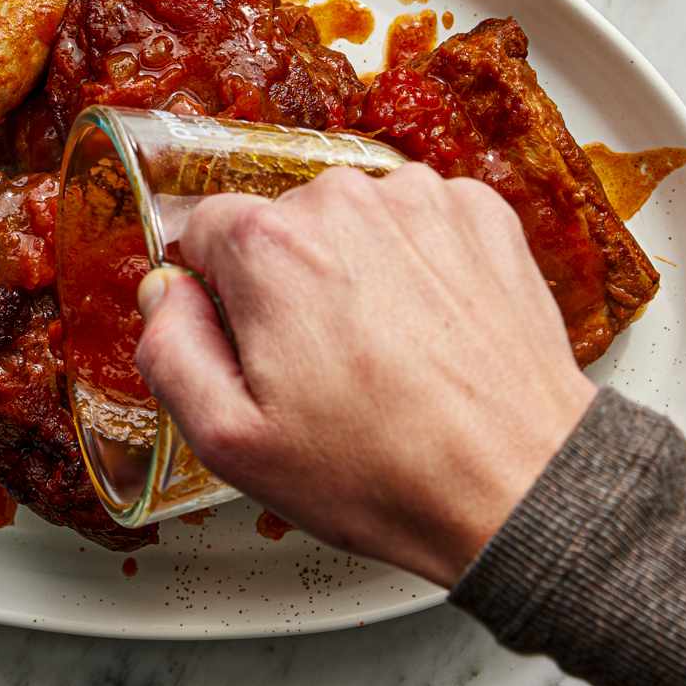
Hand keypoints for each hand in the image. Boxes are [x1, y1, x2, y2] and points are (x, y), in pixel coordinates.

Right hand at [134, 162, 595, 586]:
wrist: (521, 486)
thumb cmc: (381, 471)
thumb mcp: (231, 441)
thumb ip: (167, 351)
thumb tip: (164, 293)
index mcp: (268, 245)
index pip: (204, 230)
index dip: (218, 294)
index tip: (251, 346)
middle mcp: (342, 199)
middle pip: (280, 224)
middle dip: (287, 282)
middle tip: (322, 365)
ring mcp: (420, 199)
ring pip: (351, 220)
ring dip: (354, 268)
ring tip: (385, 351)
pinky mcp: (481, 213)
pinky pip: (418, 222)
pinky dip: (416, 262)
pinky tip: (428, 328)